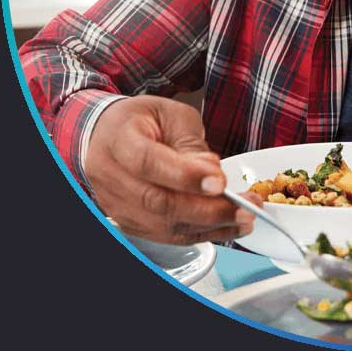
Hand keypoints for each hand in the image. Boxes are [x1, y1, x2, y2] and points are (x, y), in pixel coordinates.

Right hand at [84, 96, 258, 244]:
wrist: (107, 134)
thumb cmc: (142, 120)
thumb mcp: (172, 115)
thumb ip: (191, 143)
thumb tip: (213, 174)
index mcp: (120, 140)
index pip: (149, 162)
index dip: (185, 176)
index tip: (220, 181)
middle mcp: (112, 176)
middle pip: (158, 202)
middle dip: (207, 209)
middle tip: (244, 208)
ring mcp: (117, 204)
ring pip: (163, 225)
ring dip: (210, 226)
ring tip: (244, 219)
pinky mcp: (130, 222)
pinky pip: (166, 235)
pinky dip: (199, 233)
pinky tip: (226, 227)